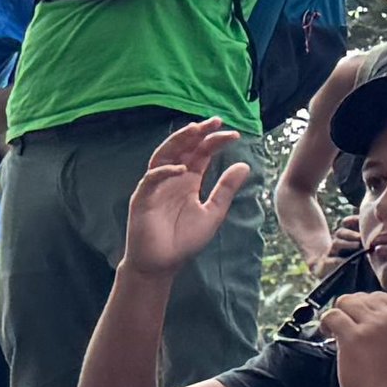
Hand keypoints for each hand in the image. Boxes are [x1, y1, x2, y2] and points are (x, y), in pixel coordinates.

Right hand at [121, 119, 249, 276]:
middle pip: (182, 148)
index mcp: (188, 180)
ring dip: (178, 142)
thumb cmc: (184, 240)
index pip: (200, 153)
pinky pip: (151, 179)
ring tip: (195, 131)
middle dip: (197, 133)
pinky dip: (165, 172)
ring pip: (163, 156)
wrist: (162, 264)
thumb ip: (225, 189)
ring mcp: (154, 187)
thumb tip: (245, 165)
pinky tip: (183, 170)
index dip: (215, 141)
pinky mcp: (141, 199)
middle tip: (215, 122)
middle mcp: (171, 178)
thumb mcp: (213, 213)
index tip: (234, 135)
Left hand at [317, 289, 386, 386]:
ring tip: (335, 329)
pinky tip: (328, 334)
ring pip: (346, 301)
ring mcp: (373, 325)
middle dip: (351, 310)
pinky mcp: (354, 336)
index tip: (361, 320)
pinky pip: (333, 315)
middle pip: (363, 297)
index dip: (367, 306)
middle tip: (346, 326)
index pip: (383, 295)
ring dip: (338, 314)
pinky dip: (326, 322)